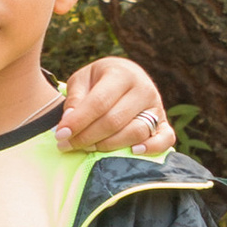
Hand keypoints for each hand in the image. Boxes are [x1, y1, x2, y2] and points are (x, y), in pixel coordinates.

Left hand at [58, 57, 172, 156]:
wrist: (125, 75)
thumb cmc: (98, 80)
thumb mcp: (82, 80)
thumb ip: (75, 98)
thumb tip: (69, 122)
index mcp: (122, 73)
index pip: (99, 102)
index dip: (79, 121)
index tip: (60, 134)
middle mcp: (143, 88)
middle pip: (115, 121)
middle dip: (88, 137)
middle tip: (67, 145)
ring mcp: (157, 106)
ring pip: (135, 132)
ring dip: (109, 146)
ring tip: (88, 147)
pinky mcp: (164, 122)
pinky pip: (165, 138)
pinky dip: (152, 148)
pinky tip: (132, 152)